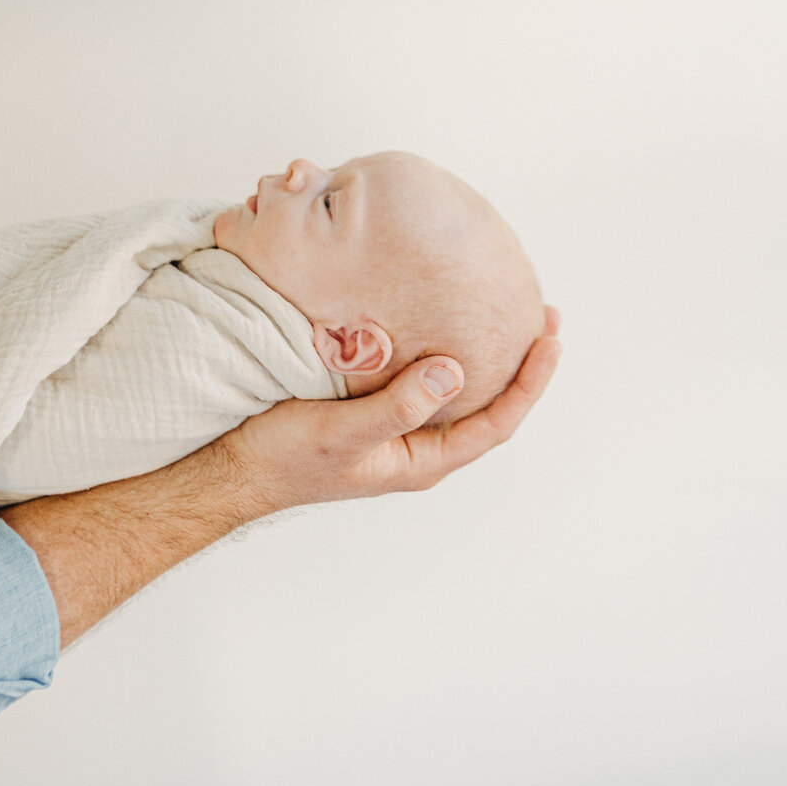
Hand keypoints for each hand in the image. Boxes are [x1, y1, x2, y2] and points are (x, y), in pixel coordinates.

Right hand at [217, 305, 562, 516]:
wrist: (235, 468)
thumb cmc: (287, 458)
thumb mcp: (344, 431)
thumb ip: (398, 404)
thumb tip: (455, 371)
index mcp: (422, 460)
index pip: (497, 422)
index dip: (530, 382)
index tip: (552, 339)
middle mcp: (418, 446)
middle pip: (488, 406)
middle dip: (521, 365)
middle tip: (545, 318)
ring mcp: (398, 429)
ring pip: (459, 393)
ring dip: (489, 358)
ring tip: (508, 317)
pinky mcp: (374, 409)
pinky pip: (424, 381)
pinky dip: (446, 352)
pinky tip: (444, 324)